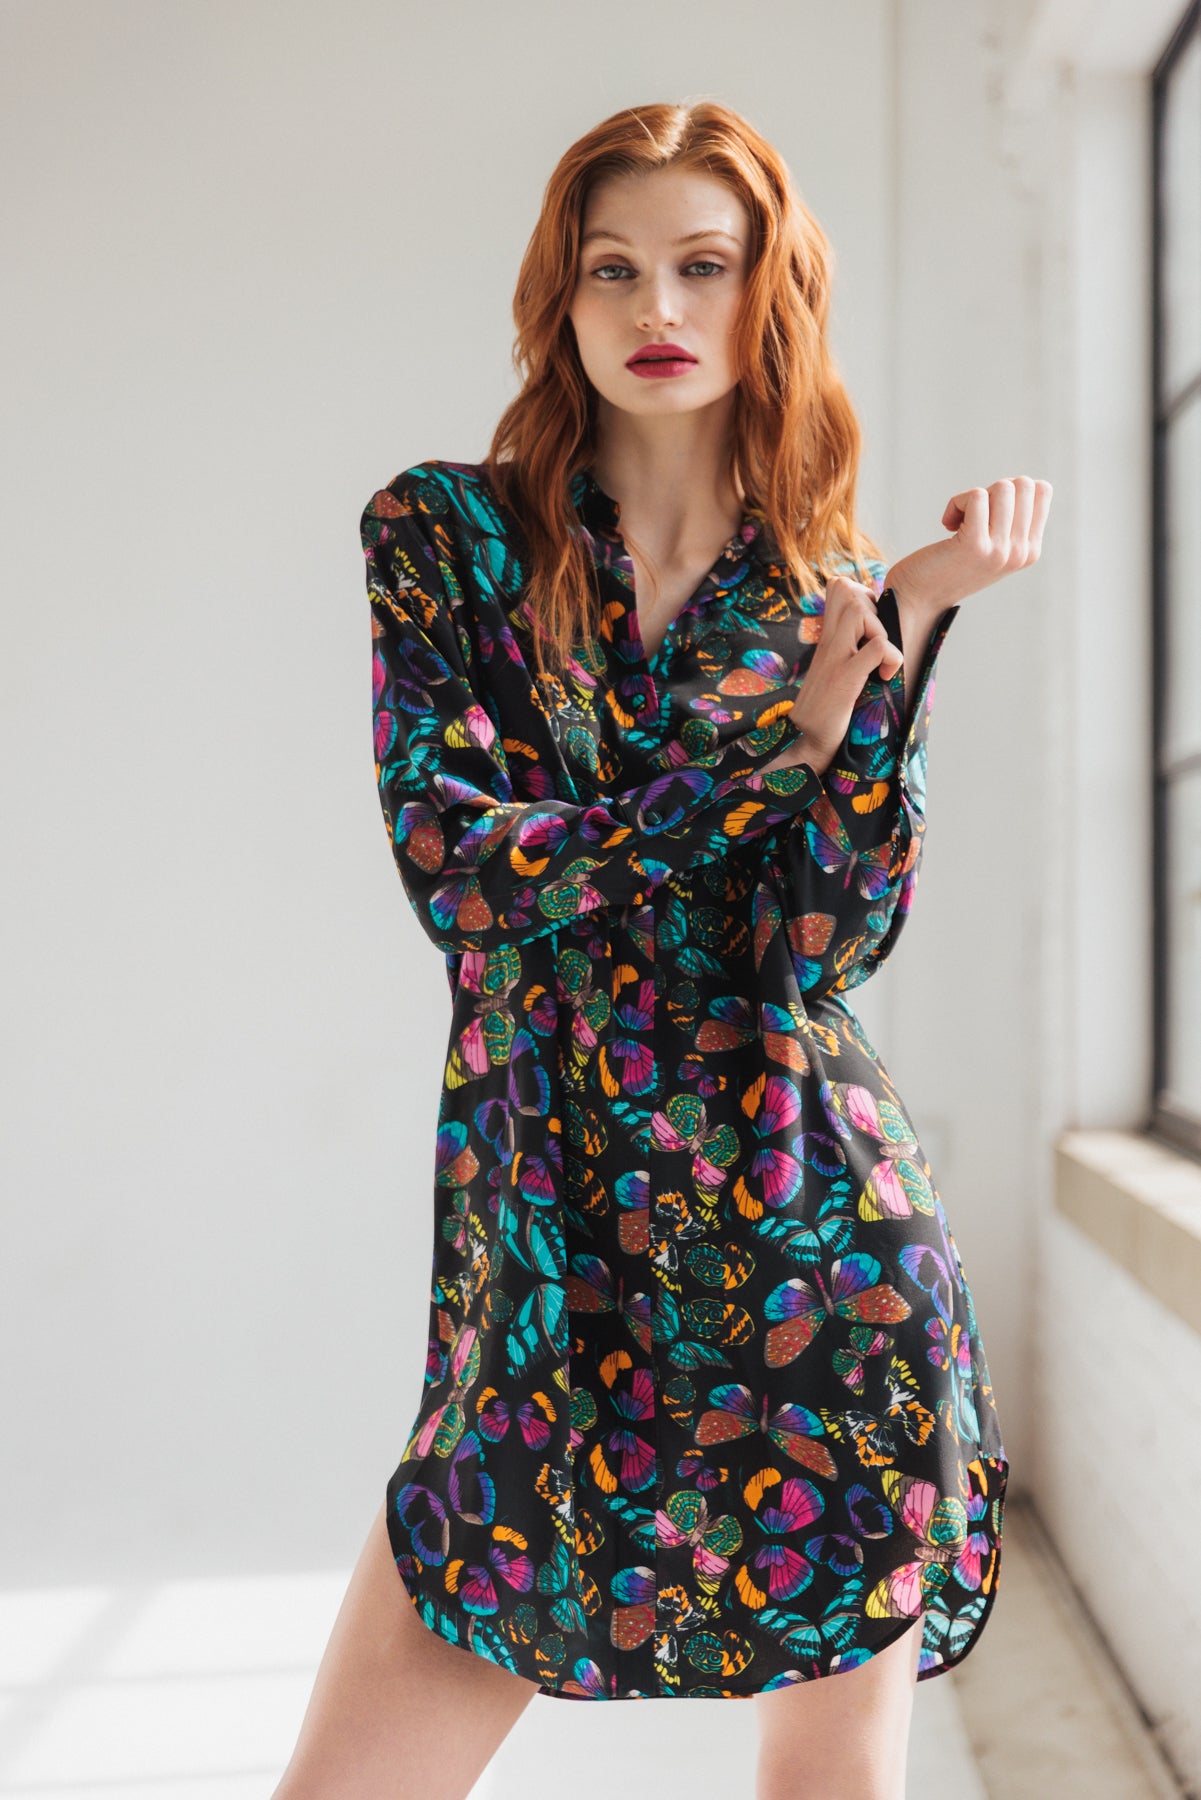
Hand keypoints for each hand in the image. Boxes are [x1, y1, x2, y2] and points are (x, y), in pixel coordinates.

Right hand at [759, 575, 903, 777]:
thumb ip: (846, 647)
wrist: (806, 738)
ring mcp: (836, 659)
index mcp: (827, 639)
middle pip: (846, 591)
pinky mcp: (846, 678)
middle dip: (873, 607)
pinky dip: (891, 658)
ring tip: (881, 657)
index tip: (874, 623)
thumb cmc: (826, 707)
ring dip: (881, 630)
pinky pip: (878, 648)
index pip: (838, 589)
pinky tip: (884, 677)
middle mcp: (828, 643)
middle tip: (878, 638)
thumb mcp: (833, 668)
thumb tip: (869, 636)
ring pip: (861, 613)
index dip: (863, 596)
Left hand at [885, 475, 1052, 615]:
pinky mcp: (975, 544)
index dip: (1010, 491)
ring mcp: (1000, 550)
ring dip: (973, 497)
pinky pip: (976, 496)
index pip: (1042, 490)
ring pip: (1003, 487)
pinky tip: (948, 524)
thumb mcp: (993, 547)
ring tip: (960, 521)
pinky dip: (956, 502)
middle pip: (1023, 485)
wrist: (919, 598)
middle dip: (993, 491)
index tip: (989, 513)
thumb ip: (1012, 522)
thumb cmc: (952, 565)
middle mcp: (1021, 552)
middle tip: (973, 516)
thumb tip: (1019, 483)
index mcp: (1030, 550)